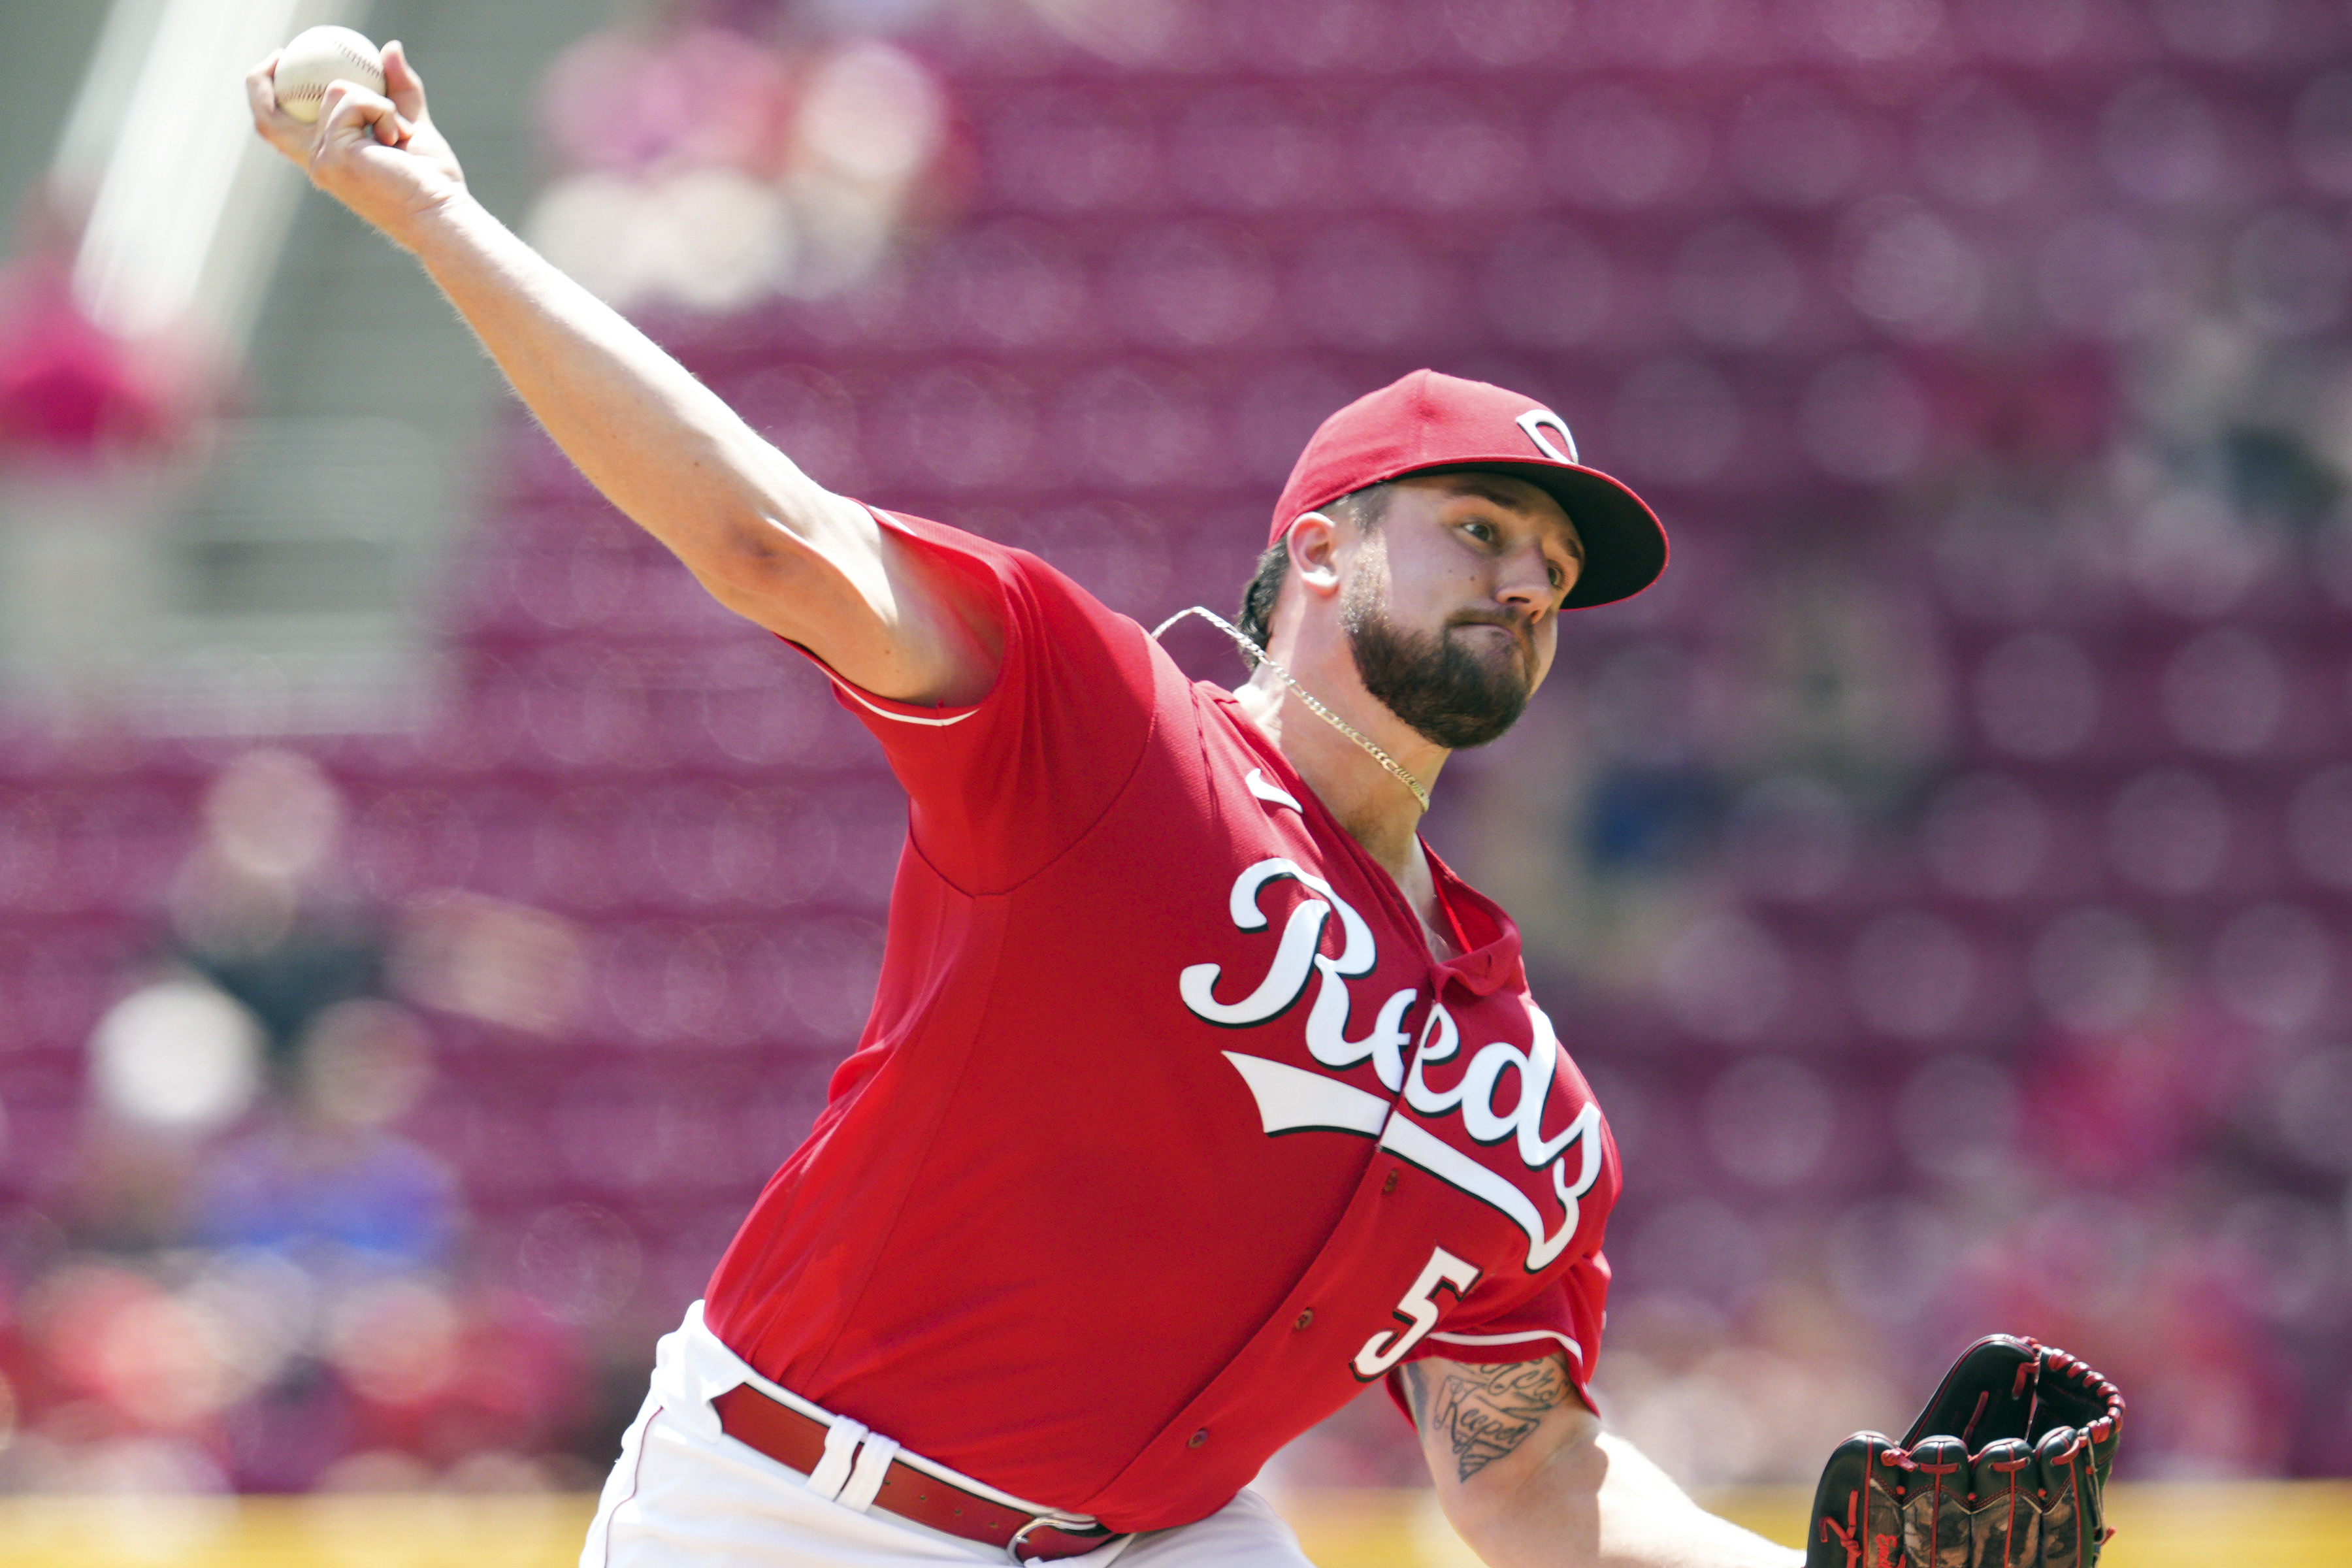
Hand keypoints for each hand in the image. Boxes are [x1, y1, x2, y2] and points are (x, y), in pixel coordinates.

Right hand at [245, 39, 466, 248]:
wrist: (443, 215)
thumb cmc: (432, 182)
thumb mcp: (412, 126)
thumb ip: (399, 90)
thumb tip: (390, 47)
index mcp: (325, 160)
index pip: (276, 128)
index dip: (265, 92)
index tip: (280, 61)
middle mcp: (316, 163)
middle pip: (266, 117)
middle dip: (261, 78)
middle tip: (281, 51)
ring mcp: (322, 159)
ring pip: (334, 91)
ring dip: (376, 99)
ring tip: (401, 132)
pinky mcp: (336, 153)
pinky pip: (353, 100)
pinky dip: (382, 107)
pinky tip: (400, 136)